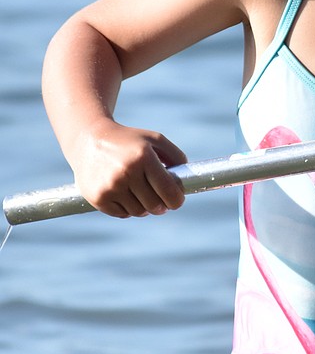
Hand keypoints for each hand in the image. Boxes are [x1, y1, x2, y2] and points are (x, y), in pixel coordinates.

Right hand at [71, 121, 187, 217]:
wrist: (87, 139)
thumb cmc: (128, 140)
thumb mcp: (154, 139)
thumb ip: (176, 156)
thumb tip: (186, 180)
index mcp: (143, 157)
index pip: (169, 192)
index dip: (177, 200)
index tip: (177, 201)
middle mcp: (126, 172)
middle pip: (155, 205)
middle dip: (162, 205)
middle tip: (161, 201)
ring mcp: (110, 186)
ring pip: (139, 212)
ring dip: (144, 207)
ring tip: (141, 195)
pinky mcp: (97, 197)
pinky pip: (122, 214)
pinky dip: (127, 209)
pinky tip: (125, 195)